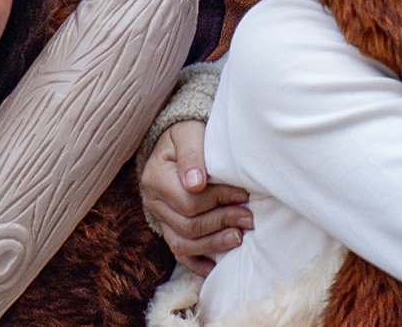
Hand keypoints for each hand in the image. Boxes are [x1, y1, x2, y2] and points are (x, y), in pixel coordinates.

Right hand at [140, 121, 252, 273]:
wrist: (179, 143)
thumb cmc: (187, 136)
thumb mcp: (189, 135)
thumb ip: (192, 155)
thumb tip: (195, 184)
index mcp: (155, 177)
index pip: (188, 201)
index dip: (218, 201)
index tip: (243, 195)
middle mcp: (153, 200)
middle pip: (188, 225)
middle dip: (221, 222)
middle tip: (248, 218)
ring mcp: (159, 217)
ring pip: (183, 243)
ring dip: (214, 244)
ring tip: (238, 237)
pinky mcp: (168, 227)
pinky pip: (179, 252)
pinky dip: (196, 262)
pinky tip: (214, 267)